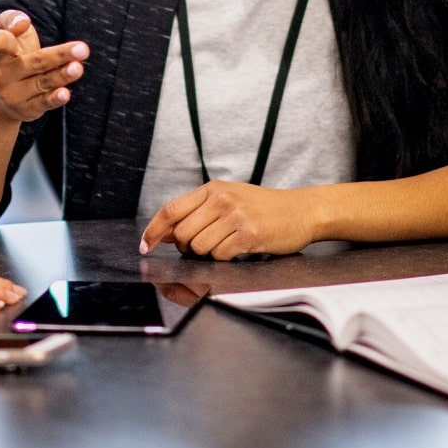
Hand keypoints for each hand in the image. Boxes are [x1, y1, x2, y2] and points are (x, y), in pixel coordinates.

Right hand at [0, 10, 87, 122]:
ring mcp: (16, 94)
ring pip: (44, 82)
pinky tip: (65, 94)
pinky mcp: (28, 109)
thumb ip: (10, 20)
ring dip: (62, 75)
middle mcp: (5, 75)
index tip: (1, 35)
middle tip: (82, 48)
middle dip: (59, 55)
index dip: (1, 40)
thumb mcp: (5, 35)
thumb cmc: (10, 56)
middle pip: (36, 62)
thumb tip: (22, 21)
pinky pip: (44, 102)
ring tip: (77, 68)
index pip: (2, 45)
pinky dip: (55, 99)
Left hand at [139, 182, 319, 259]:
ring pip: (200, 248)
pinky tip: (238, 249)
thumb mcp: (229, 200)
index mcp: (213, 189)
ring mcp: (236, 216)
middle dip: (187, 248)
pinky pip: (220, 255)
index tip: (145, 245)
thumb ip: (198, 213)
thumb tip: (167, 233)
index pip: (171, 209)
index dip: (154, 230)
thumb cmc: (265, 208)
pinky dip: (224, 258)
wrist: (302, 210)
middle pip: (183, 234)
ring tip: (226, 245)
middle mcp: (222, 199)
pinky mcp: (249, 234)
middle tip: (204, 246)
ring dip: (208, 254)